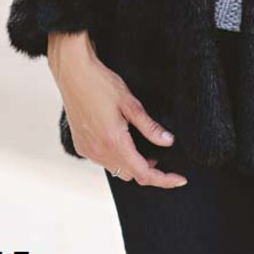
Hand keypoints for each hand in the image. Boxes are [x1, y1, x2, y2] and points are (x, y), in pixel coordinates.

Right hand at [48, 33, 187, 188]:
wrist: (73, 74)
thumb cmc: (101, 84)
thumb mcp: (131, 103)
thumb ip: (149, 127)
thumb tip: (167, 141)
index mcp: (114, 142)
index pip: (143, 173)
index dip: (164, 179)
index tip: (179, 179)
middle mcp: (99, 151)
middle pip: (130, 174)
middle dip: (148, 170)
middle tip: (159, 155)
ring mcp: (88, 150)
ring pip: (116, 170)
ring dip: (131, 164)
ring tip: (142, 147)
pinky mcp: (81, 146)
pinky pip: (103, 161)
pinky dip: (116, 158)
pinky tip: (122, 141)